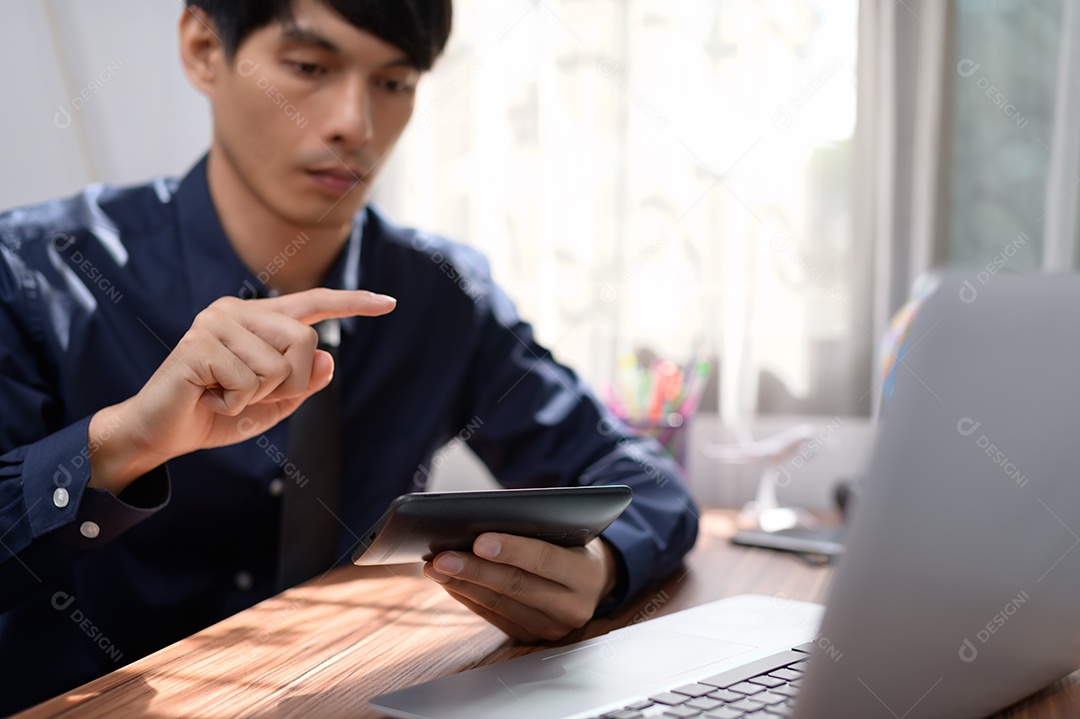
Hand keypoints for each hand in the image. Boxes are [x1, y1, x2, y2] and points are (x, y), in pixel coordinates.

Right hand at [88, 289, 395, 493]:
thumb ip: (303, 383)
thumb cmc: (217, 413)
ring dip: (256, 396)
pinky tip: (210, 398)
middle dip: (290, 383)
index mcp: (257, 319)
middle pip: (304, 342)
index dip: (352, 302)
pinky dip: (235, 404)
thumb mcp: (273, 403)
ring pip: (278, 367)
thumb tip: (330, 359)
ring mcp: (216, 323)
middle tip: (250, 395)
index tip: (389, 302)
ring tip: (224, 395)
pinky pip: (248, 382)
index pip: (312, 304)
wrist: (162, 432)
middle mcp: (237, 311)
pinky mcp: (199, 345)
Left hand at [423, 533, 618, 641]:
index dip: (512, 550)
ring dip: (463, 584)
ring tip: (436, 566)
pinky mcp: (533, 636)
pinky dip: (468, 598)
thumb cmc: (573, 544)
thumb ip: (535, 526)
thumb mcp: (567, 530)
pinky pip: (494, 617)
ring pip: (500, 605)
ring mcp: (552, 626)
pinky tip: (450, 581)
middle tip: (441, 556)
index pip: (546, 559)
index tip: (478, 540)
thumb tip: (482, 519)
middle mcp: (573, 606)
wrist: (594, 580)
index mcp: (586, 573)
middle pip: (516, 585)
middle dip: (474, 569)